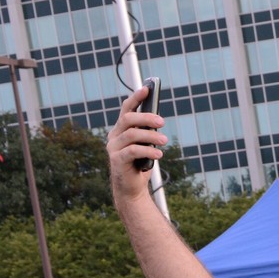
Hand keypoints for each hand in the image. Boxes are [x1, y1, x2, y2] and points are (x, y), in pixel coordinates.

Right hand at [105, 84, 165, 202]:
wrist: (132, 188)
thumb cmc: (140, 164)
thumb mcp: (146, 146)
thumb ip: (147, 133)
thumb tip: (157, 120)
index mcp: (121, 129)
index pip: (126, 109)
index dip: (135, 97)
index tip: (147, 88)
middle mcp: (114, 135)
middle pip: (128, 119)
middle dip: (146, 117)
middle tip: (162, 122)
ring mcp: (113, 147)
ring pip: (132, 134)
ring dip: (150, 136)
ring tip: (165, 141)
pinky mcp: (116, 160)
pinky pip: (133, 150)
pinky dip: (148, 150)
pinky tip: (159, 154)